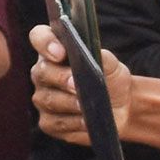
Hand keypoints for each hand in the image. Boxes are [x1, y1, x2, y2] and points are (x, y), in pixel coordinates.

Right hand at [28, 22, 135, 146]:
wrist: (120, 107)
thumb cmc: (111, 79)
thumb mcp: (113, 65)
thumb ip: (103, 57)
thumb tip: (95, 54)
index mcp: (54, 50)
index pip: (39, 37)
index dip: (45, 42)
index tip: (61, 52)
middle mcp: (43, 72)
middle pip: (41, 71)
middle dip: (60, 78)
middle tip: (76, 83)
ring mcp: (44, 97)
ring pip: (48, 99)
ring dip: (68, 103)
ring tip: (85, 106)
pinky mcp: (48, 122)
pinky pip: (54, 122)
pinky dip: (72, 122)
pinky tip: (85, 122)